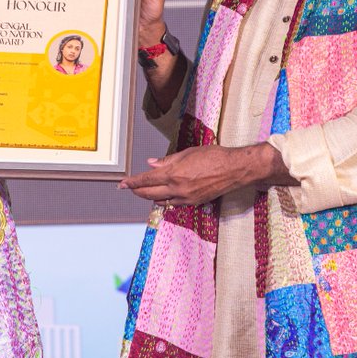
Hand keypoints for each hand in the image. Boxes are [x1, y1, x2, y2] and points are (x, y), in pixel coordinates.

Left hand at [118, 145, 276, 205]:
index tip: (123, 183)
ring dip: (150, 196)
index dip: (132, 182)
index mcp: (174, 174)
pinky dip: (165, 200)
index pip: (146, 180)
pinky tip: (163, 197)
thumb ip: (167, 160)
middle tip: (129, 188)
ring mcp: (186, 198)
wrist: (234, 169)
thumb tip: (152, 163)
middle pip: (150, 194)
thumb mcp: (187, 153)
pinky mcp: (195, 202)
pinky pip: (174, 204)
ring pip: (161, 201)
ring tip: (144, 191)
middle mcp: (178, 189)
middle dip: (137, 191)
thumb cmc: (213, 157)